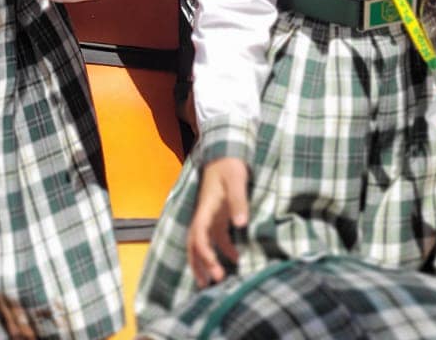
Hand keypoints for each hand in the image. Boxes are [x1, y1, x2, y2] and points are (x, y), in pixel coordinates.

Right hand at [188, 156, 248, 286]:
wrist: (225, 152)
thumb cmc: (229, 164)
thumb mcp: (236, 180)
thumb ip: (238, 201)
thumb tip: (241, 225)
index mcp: (205, 208)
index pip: (199, 235)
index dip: (204, 253)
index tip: (214, 267)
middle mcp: (204, 215)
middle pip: (194, 245)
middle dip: (199, 265)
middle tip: (209, 284)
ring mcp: (210, 216)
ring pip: (203, 244)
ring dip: (208, 262)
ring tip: (216, 281)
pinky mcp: (218, 215)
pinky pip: (216, 237)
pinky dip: (223, 250)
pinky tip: (236, 259)